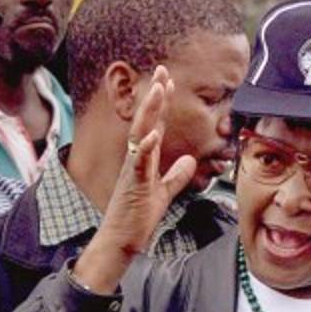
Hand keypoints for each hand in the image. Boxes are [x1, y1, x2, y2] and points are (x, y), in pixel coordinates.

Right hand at [72, 66, 196, 293]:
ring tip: (157, 91)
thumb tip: (190, 160)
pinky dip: (145, 148)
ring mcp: (133, 171)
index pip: (154, 124)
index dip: (161, 103)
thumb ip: (176, 176)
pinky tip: (152, 135)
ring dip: (149, 112)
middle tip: (162, 71)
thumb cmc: (137, 217)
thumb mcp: (163, 193)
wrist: (121, 240)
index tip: (167, 80)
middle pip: (146, 121)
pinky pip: (139, 164)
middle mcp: (136, 159)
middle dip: (154, 96)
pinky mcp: (134, 186)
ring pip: (140, 135)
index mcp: (144, 159)